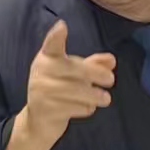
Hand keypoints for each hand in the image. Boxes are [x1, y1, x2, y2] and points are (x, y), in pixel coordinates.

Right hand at [6, 21, 116, 149]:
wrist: (38, 122)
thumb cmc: (58, 92)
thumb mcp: (72, 75)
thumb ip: (91, 64)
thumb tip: (111, 60)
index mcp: (46, 59)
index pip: (52, 45)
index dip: (56, 36)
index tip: (62, 26)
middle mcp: (41, 72)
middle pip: (77, 69)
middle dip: (97, 74)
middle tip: (111, 80)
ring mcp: (43, 92)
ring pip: (79, 91)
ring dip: (96, 96)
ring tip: (105, 99)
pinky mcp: (48, 110)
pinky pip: (77, 108)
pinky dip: (87, 109)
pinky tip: (86, 108)